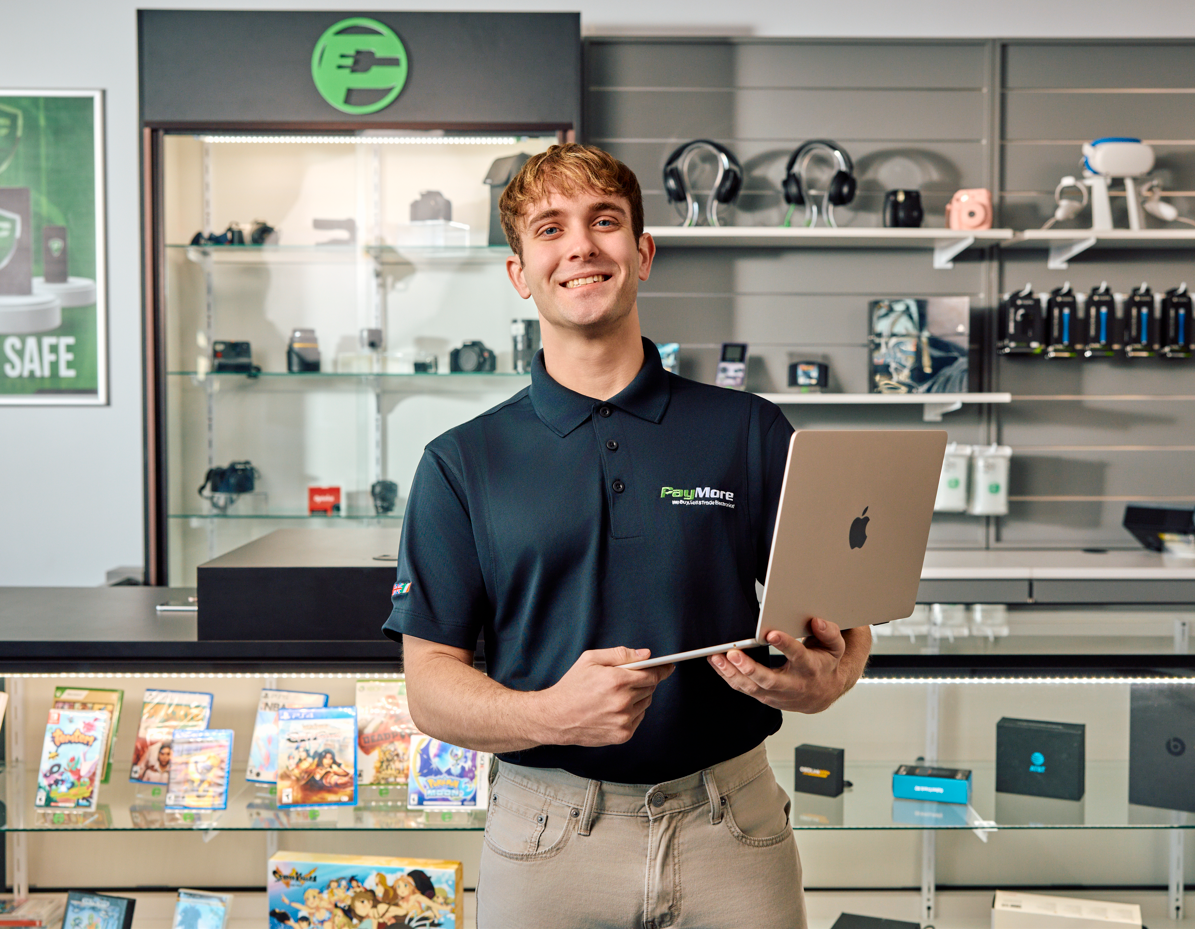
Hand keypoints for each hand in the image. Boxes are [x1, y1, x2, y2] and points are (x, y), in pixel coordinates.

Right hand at [540, 647, 673, 746]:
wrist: (556, 717)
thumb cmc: (572, 686)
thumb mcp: (591, 659)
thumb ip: (620, 654)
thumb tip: (645, 655)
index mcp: (616, 680)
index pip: (651, 674)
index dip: (662, 670)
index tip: (668, 667)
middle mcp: (622, 702)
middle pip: (650, 688)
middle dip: (646, 681)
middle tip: (632, 678)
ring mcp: (623, 720)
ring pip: (645, 703)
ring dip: (639, 696)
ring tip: (619, 694)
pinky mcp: (622, 735)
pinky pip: (638, 718)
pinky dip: (633, 711)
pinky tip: (616, 707)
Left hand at [707, 617, 849, 712]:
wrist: (823, 694)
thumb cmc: (824, 665)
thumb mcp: (835, 647)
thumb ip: (829, 633)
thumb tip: (817, 622)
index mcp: (810, 668)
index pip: (798, 656)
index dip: (785, 645)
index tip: (772, 633)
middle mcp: (793, 684)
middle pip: (769, 680)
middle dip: (749, 668)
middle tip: (734, 653)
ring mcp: (777, 694)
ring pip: (752, 688)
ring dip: (732, 673)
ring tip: (717, 657)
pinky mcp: (764, 697)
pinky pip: (744, 689)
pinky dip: (728, 677)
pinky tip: (717, 663)